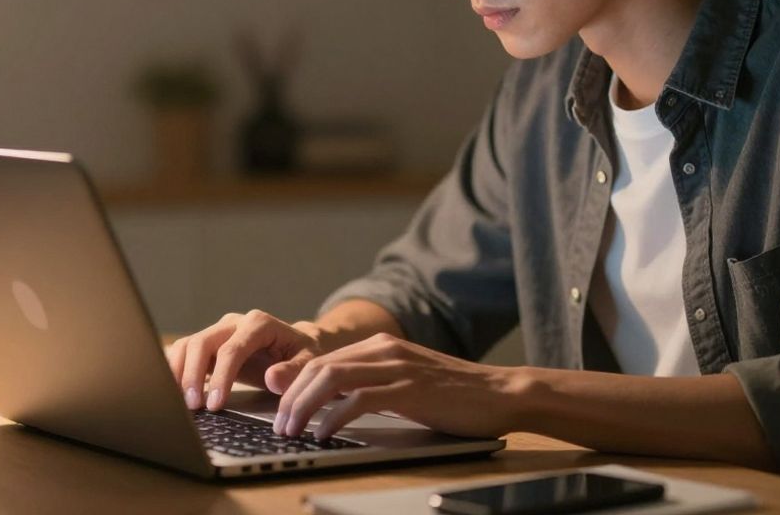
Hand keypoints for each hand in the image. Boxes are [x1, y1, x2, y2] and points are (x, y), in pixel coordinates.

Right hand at [166, 309, 323, 410]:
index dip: (222, 376)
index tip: (216, 403)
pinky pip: (184, 352)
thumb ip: (293, 371)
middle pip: (202, 342)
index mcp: (258, 324)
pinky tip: (173, 392)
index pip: (232, 348)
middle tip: (193, 406)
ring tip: (180, 402)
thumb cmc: (303, 354)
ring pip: (188, 345)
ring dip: (179, 373)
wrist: (298, 345)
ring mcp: (219, 332)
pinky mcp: (209, 345)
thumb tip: (273, 379)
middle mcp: (234, 323)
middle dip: (193, 375)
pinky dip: (175, 370)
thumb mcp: (309, 362)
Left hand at [273, 333, 518, 439]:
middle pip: (320, 367)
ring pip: (333, 380)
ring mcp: (397, 368)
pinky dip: (336, 417)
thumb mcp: (406, 382)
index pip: (323, 359)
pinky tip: (325, 433)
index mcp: (381, 346)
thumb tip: (335, 403)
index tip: (278, 404)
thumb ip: (373, 385)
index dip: (294, 382)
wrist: (501, 393)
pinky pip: (360, 400)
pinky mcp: (410, 390)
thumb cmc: (455, 394)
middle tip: (279, 423)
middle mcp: (384, 350)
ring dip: (305, 406)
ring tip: (293, 429)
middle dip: (292, 396)